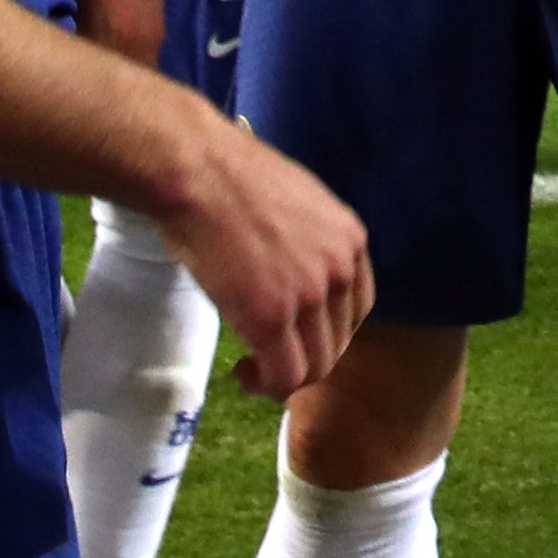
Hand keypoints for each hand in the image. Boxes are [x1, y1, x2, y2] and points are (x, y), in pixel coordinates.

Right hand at [172, 123, 376, 398]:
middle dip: (305, 358)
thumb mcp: (299, 205)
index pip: (357, 309)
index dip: (325, 331)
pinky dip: (265, 385)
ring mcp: (308, 297)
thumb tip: (295, 272)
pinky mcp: (271, 318)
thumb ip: (311, 244)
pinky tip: (243, 370)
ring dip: (285, 376)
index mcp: (350, 240)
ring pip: (315, 367)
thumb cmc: (232, 179)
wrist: (200, 172)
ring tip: (254, 368)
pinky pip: (284, 376)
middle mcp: (340, 271)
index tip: (295, 334)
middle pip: (338, 343)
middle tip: (268, 356)